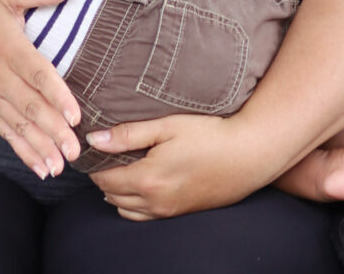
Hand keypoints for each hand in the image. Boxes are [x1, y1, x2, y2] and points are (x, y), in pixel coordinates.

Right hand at [0, 0, 83, 177]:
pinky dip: (23, 151)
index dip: (57, 95)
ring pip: (18, 125)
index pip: (37, 74)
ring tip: (60, 165)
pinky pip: (5, 133)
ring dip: (40, 147)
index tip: (75, 114)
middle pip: (29, 106)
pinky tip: (41, 167)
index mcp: (9, 48)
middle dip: (53, 130)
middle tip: (75, 150)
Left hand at [87, 114, 273, 219]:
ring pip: (125, 210)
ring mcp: (168, 211)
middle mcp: (154, 202)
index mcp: (147, 179)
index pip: (104, 178)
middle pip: (111, 195)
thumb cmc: (210, 135)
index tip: (96, 148)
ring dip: (118, 192)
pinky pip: (144, 216)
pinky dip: (134, 204)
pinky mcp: (180, 213)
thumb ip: (128, 134)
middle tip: (108, 155)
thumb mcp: (167, 126)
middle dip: (104, 177)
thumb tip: (94, 140)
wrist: (249, 154)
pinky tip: (143, 184)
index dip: (95, 163)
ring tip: (124, 168)